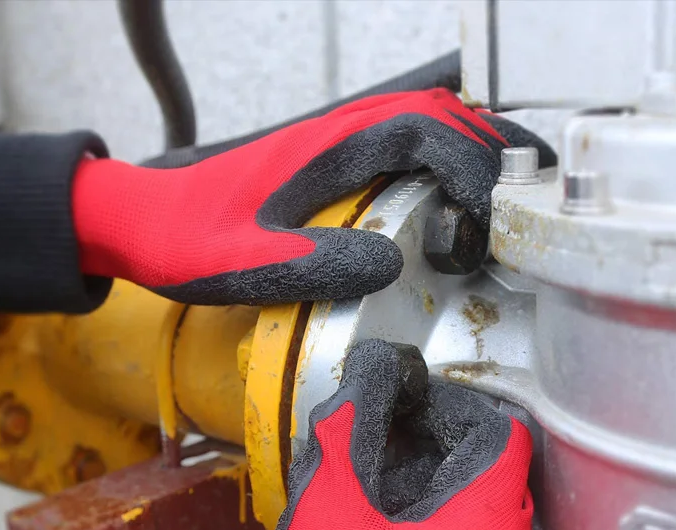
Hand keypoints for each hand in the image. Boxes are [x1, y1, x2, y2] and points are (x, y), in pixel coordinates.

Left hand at [72, 90, 554, 304]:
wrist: (146, 220)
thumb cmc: (186, 240)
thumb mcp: (240, 264)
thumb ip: (309, 262)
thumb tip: (388, 264)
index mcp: (325, 150)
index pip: (425, 133)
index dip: (475, 170)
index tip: (497, 222)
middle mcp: (338, 134)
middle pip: (441, 118)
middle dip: (494, 156)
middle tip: (528, 211)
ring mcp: (336, 142)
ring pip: (428, 125)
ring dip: (475, 156)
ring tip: (508, 207)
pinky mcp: (331, 160)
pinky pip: (404, 145)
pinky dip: (443, 163)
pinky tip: (452, 203)